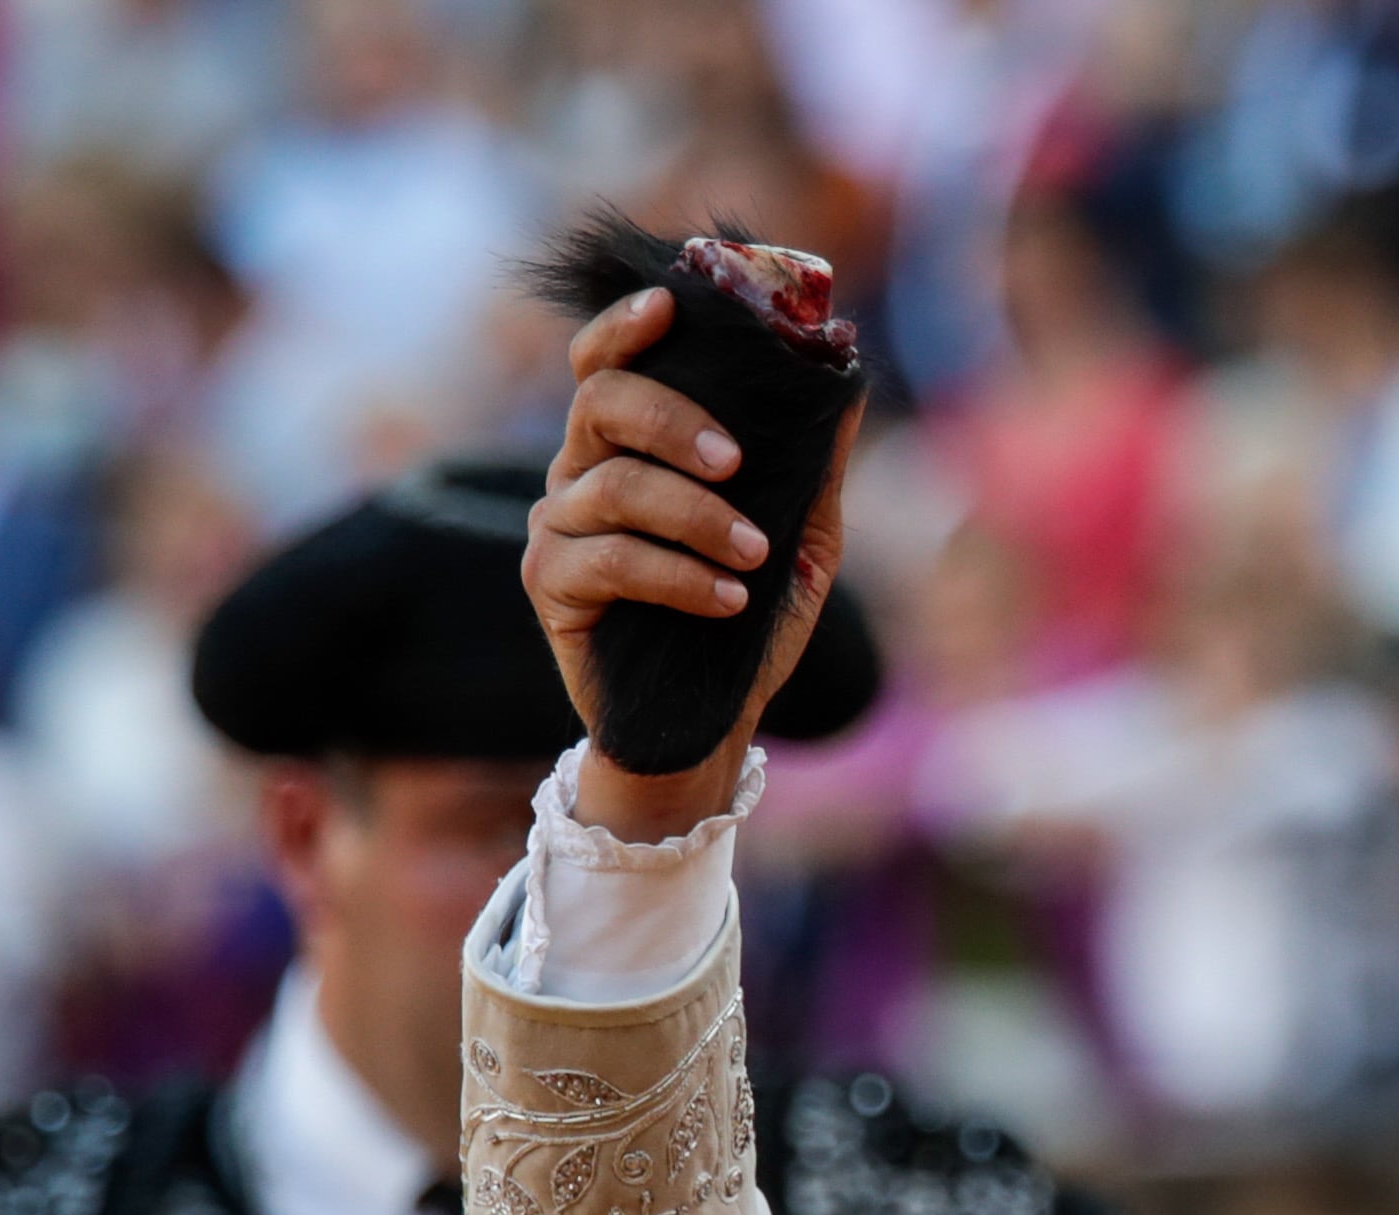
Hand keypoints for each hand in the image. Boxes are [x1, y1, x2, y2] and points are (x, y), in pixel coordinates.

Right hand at [523, 287, 863, 839]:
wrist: (707, 725)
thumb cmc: (747, 624)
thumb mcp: (799, 542)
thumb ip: (813, 467)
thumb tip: (848, 382)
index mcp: (628, 448)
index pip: (606, 364)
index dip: (626, 326)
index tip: (667, 306)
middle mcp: (579, 473)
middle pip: (601, 403)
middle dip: (675, 422)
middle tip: (737, 462)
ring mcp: (556, 527)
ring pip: (613, 487)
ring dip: (696, 516)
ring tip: (755, 554)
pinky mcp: (549, 585)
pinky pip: (609, 560)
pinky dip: (679, 575)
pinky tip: (729, 599)